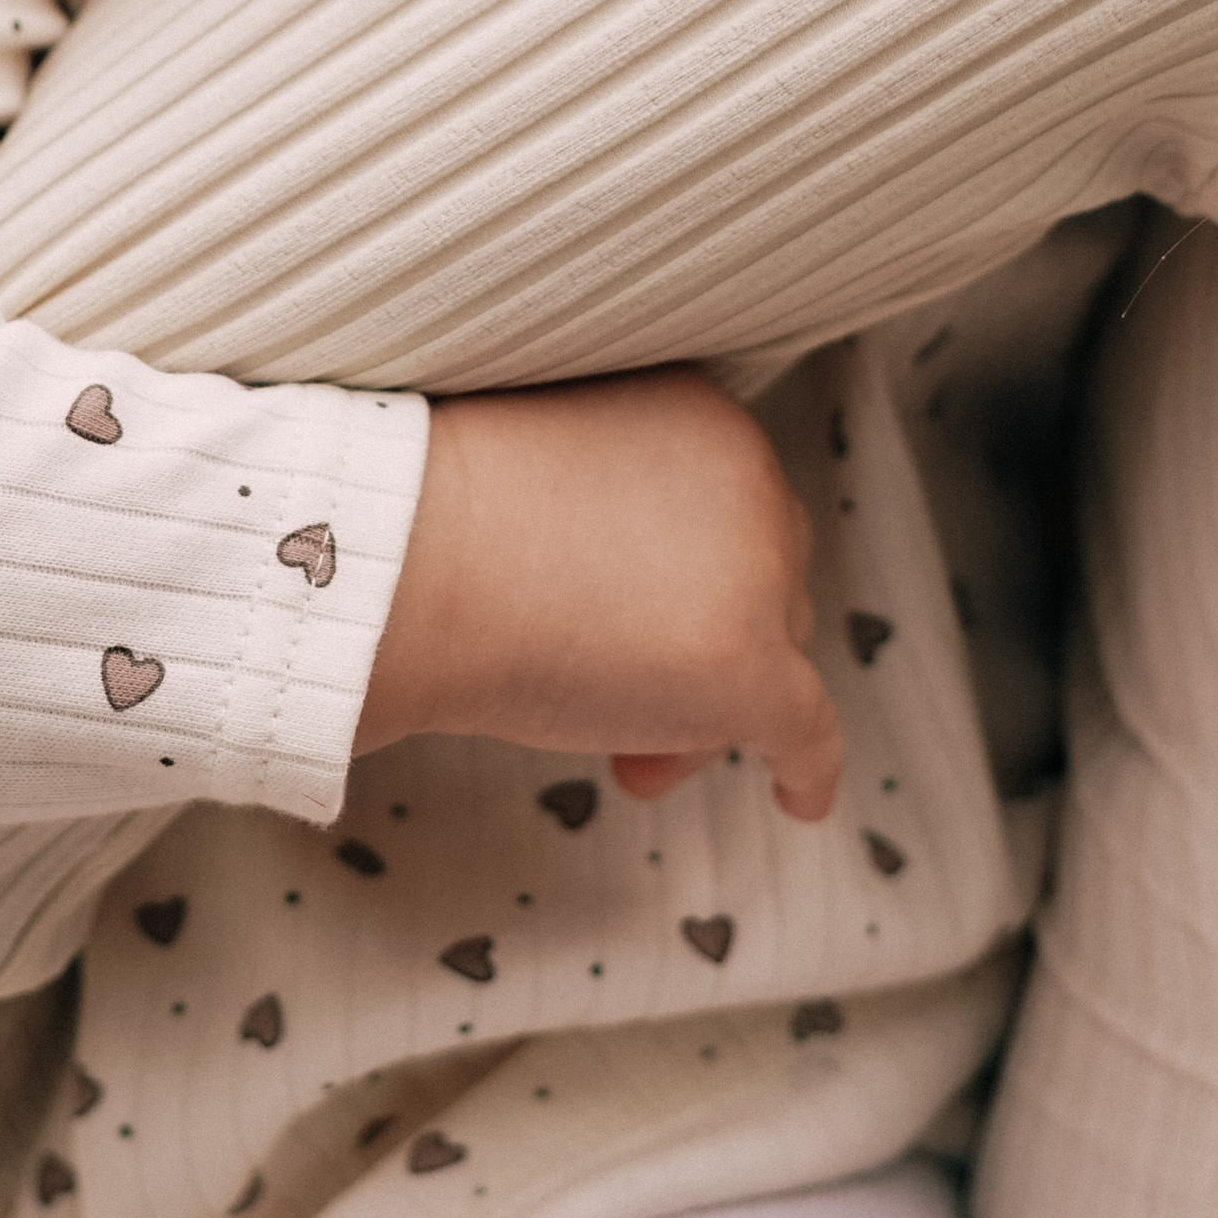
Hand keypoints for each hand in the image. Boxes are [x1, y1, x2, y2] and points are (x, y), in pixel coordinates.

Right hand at [356, 367, 842, 822]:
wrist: (411, 557)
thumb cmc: (443, 510)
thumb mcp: (558, 462)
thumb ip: (618, 500)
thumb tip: (624, 581)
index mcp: (705, 419)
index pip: (732, 511)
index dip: (682, 578)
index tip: (614, 619)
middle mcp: (754, 482)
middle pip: (762, 581)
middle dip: (699, 641)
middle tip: (611, 691)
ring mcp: (758, 578)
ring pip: (771, 655)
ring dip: (707, 705)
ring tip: (623, 753)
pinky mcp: (749, 669)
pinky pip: (806, 730)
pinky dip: (805, 766)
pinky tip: (799, 798)